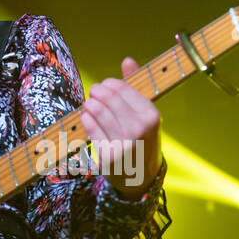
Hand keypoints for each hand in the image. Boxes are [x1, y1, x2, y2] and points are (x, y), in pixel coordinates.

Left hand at [80, 57, 161, 199]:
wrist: (142, 178)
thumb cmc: (143, 140)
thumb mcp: (146, 116)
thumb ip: (136, 87)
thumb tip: (127, 60)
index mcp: (151, 115)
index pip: (122, 89)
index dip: (109, 84)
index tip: (104, 86)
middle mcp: (139, 129)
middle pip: (107, 98)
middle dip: (96, 92)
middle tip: (93, 93)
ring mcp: (123, 144)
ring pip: (97, 112)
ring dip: (89, 104)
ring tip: (90, 104)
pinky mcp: (108, 156)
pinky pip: (91, 129)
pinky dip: (86, 120)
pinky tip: (87, 117)